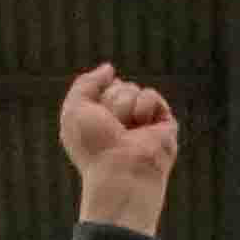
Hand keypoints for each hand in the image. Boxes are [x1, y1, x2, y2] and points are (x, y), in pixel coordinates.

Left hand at [55, 64, 177, 236]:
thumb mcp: (75, 109)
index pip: (101, 88)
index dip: (95, 99)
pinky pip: (151, 96)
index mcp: (100, 120)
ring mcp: (143, 123)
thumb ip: (86, 83)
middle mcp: (122, 121)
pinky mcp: (163, 125)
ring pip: (133, 89)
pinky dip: (143, 107)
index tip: (94, 123)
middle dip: (112, 102)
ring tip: (127, 131)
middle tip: (112, 128)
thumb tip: (110, 69)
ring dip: (125, 107)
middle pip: (118, 86)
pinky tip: (142, 127)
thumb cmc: (94, 147)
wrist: (120, 171)